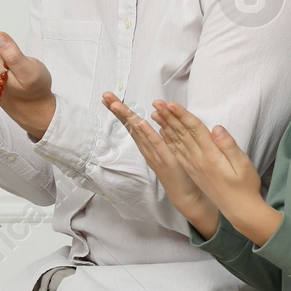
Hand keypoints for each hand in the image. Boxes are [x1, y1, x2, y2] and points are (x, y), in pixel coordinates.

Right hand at [102, 92, 217, 232]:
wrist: (186, 195)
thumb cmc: (179, 173)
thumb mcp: (170, 150)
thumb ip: (163, 137)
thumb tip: (159, 124)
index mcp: (149, 145)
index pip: (133, 124)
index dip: (122, 111)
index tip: (110, 99)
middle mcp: (147, 148)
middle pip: (130, 126)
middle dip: (118, 110)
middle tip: (105, 96)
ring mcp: (154, 154)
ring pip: (138, 132)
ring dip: (126, 117)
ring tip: (114, 104)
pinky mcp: (164, 159)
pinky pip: (154, 143)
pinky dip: (145, 132)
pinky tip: (137, 121)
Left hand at [152, 101, 279, 242]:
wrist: (238, 210)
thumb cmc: (245, 186)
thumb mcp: (243, 165)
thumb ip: (228, 146)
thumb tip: (216, 128)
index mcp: (211, 155)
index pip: (194, 130)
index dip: (182, 115)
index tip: (171, 104)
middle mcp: (198, 160)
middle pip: (181, 133)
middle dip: (169, 117)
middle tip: (157, 102)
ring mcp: (194, 166)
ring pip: (176, 142)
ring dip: (165, 126)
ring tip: (155, 113)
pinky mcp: (193, 171)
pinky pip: (177, 153)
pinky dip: (169, 141)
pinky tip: (163, 133)